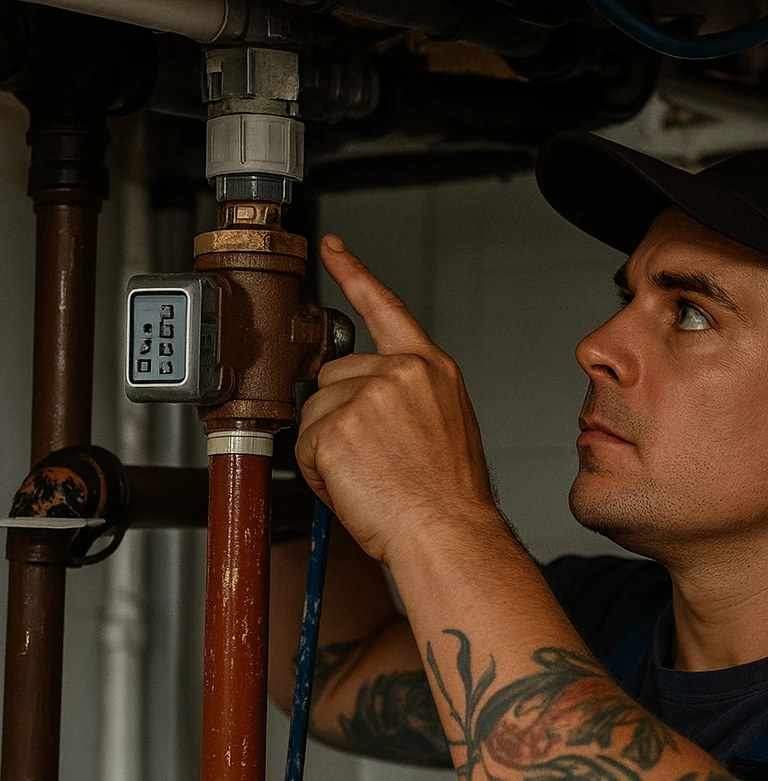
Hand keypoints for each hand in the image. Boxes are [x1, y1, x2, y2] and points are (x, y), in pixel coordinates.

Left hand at [295, 234, 496, 564]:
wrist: (449, 532)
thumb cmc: (449, 494)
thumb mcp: (445, 424)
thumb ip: (408, 394)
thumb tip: (367, 395)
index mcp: (430, 369)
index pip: (386, 308)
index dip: (354, 273)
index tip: (332, 248)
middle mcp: (401, 373)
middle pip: (335, 376)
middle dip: (340, 415)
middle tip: (372, 457)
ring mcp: (369, 397)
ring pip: (316, 411)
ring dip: (328, 446)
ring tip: (369, 476)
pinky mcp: (338, 427)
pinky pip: (305, 445)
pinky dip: (319, 472)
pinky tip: (354, 485)